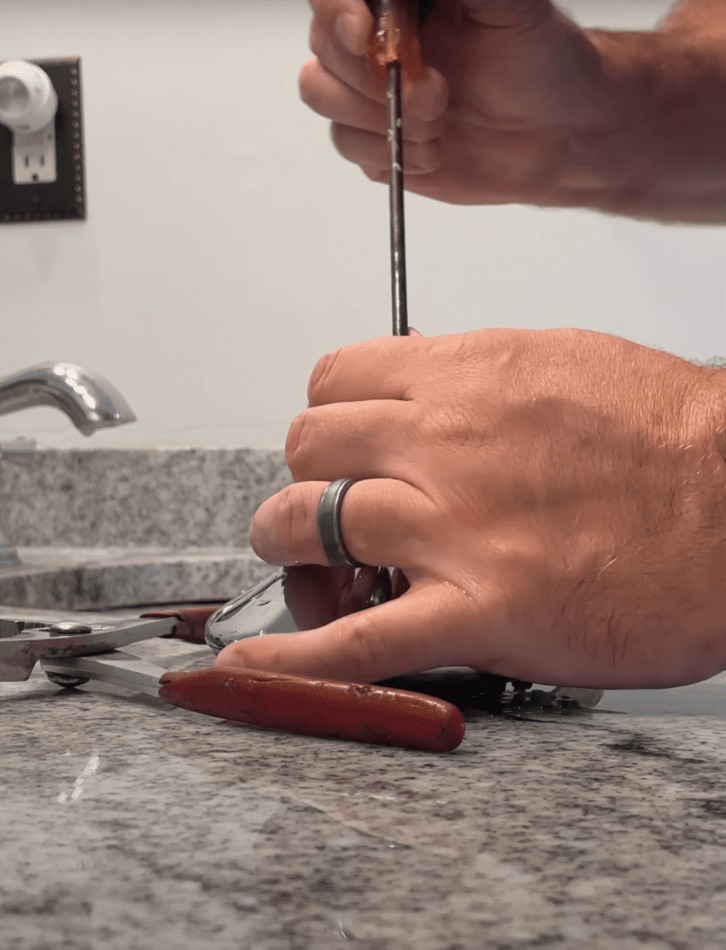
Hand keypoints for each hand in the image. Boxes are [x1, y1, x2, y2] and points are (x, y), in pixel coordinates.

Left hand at [217, 329, 725, 688]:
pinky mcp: (479, 611)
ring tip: (307, 564)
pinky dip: (295, 657)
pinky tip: (255, 666)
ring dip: (293, 547)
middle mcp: (447, 444)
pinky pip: (358, 639)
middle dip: (307, 477)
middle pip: (310, 449)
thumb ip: (477, 374)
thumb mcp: (565, 363)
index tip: (338, 441)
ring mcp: (455, 530)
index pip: (336, 380)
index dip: (326, 415)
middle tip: (322, 503)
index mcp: (469, 377)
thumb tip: (424, 379)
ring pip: (313, 526)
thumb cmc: (672, 438)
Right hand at [300, 0, 616, 205]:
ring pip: (325, 101)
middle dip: (374, 83)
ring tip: (440, 125)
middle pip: (322, 55)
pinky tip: (436, 152)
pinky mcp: (376, 142)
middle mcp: (376, 42)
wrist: (558, 135)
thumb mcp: (512, 7)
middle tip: (440, 94)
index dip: (338, 15)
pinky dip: (394, 155)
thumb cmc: (542, 62)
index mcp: (400, 1)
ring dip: (382, 122)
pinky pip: (352, 149)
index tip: (364, 35)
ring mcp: (371, 94)